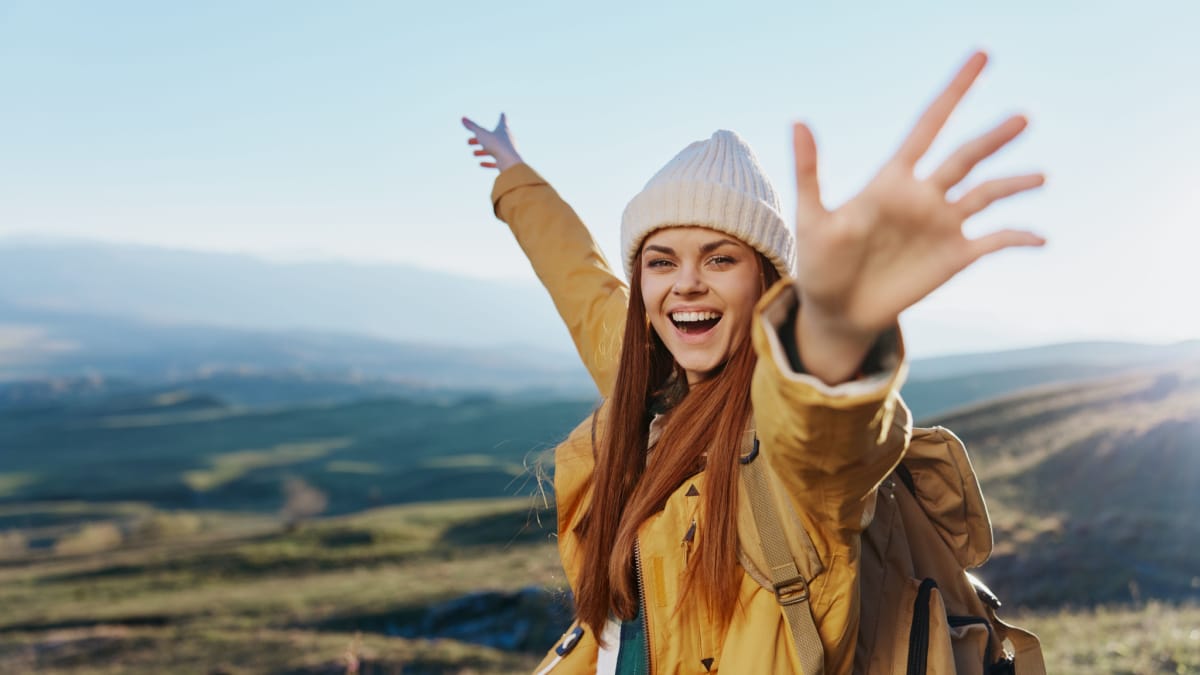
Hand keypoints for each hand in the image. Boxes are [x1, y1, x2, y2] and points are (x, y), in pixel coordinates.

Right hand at [462, 113, 524, 170]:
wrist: (508, 161)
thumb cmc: (496, 144)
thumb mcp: (481, 134)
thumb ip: (472, 127)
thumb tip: (462, 118)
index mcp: (503, 129)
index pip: (502, 120)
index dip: (501, 117)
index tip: (503, 114)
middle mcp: (508, 139)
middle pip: (493, 137)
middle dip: (480, 139)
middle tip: (469, 141)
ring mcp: (508, 151)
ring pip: (494, 149)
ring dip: (483, 151)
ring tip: (474, 153)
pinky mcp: (506, 161)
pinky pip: (496, 162)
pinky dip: (488, 162)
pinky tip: (480, 164)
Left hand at [791, 51, 1044, 382]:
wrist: (836, 311)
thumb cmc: (818, 263)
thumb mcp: (812, 218)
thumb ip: (811, 172)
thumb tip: (798, 121)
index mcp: (892, 180)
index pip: (929, 125)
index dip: (955, 91)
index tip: (981, 56)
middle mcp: (923, 196)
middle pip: (965, 156)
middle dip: (994, 138)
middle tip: (1023, 116)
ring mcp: (942, 225)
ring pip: (987, 194)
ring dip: (1014, 183)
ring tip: (1041, 176)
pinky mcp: (954, 257)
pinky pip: (995, 241)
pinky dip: (1018, 236)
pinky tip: (1041, 237)